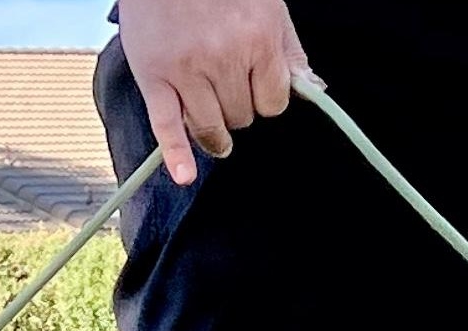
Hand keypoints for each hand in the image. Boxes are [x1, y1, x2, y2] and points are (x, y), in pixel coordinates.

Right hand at [117, 0, 318, 184]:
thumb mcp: (268, 6)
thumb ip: (289, 49)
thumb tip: (312, 87)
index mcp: (259, 38)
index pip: (273, 102)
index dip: (266, 101)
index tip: (257, 94)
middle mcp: (225, 58)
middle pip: (241, 117)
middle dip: (238, 111)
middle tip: (228, 97)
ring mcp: (188, 72)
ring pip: (210, 128)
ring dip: (214, 136)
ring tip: (215, 134)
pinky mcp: (156, 80)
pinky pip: (167, 128)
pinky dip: (176, 156)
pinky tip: (184, 176)